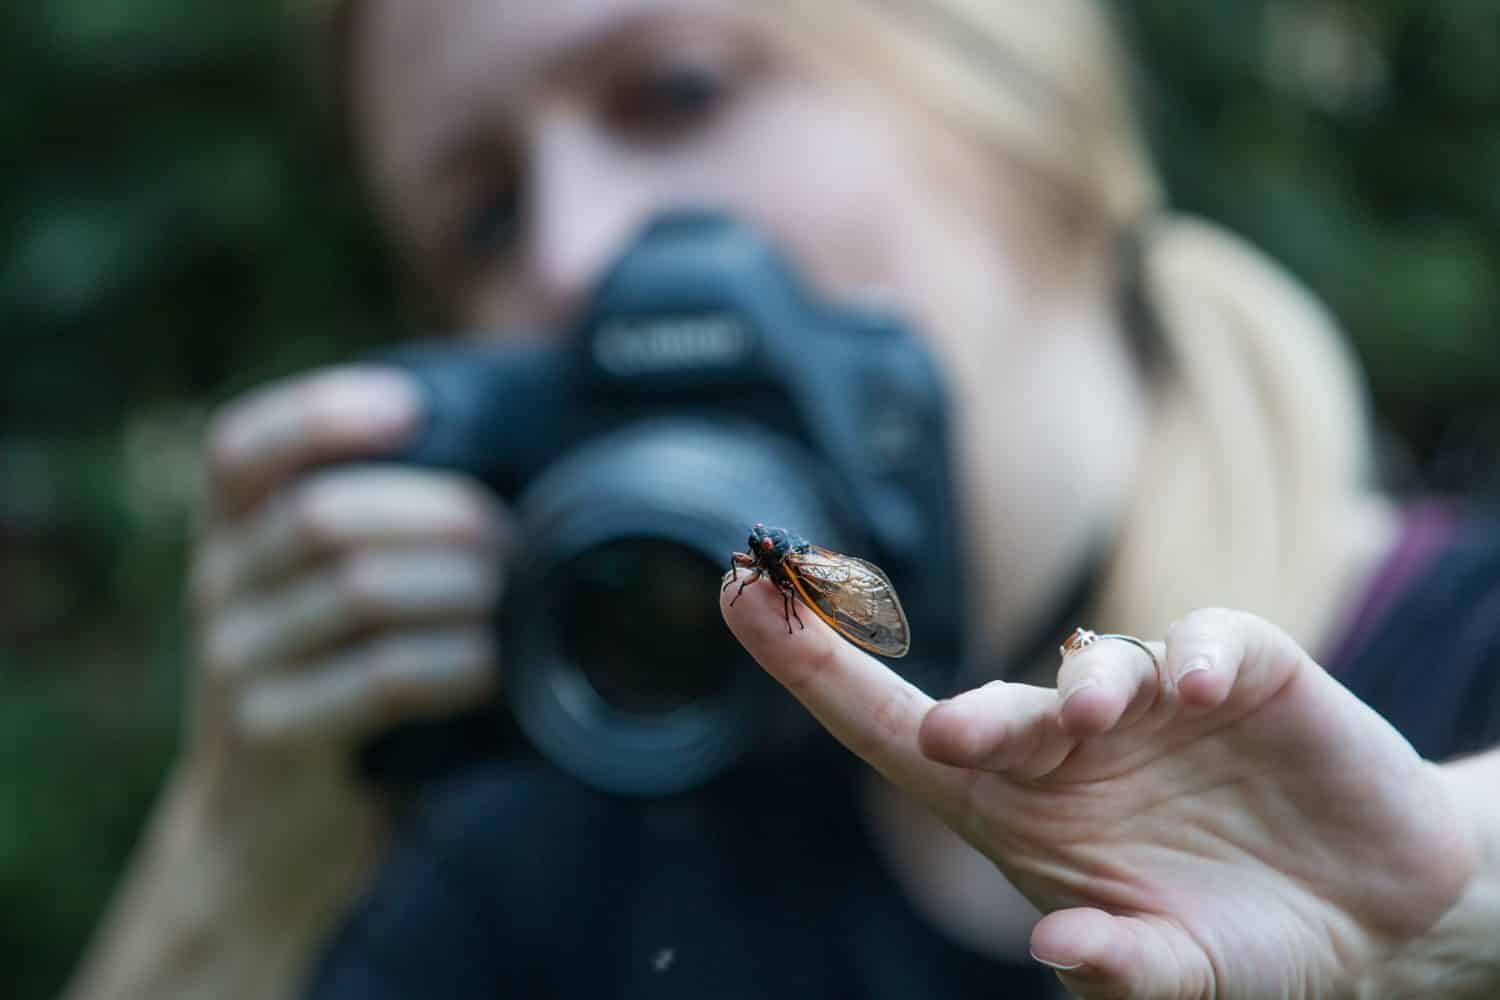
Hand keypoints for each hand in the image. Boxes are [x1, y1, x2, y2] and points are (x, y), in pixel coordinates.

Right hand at [183, 365, 503, 913]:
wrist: (263, 838)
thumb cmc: (328, 693)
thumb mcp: (326, 604)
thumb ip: (375, 536)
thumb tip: (507, 471)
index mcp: (231, 538)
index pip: (242, 447)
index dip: (321, 414)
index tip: (413, 409)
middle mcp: (218, 589)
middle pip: (322, 515)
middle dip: (435, 513)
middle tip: (508, 538)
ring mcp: (235, 665)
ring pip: (358, 592)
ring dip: (456, 588)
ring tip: (508, 599)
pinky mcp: (271, 737)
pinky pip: (379, 679)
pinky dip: (453, 665)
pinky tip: (491, 668)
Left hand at [723, 590, 1476, 997]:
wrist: (1368, 914)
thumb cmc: (1239, 941)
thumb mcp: (1178, 976)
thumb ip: (1123, 967)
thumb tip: (1058, 945)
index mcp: (1017, 809)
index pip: (895, 731)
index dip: (812, 667)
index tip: (739, 591)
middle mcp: (1070, 744)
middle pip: (989, 708)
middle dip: (968, 716)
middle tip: (956, 740)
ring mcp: (1154, 702)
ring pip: (1094, 665)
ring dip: (1088, 688)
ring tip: (1096, 720)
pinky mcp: (1245, 673)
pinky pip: (1211, 643)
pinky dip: (1200, 658)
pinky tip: (1203, 694)